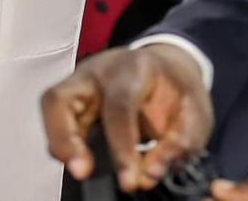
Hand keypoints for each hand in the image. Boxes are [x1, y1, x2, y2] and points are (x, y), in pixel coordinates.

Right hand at [41, 44, 213, 193]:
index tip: (130, 181)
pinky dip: (63, 142)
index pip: (119, 105)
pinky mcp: (72, 95)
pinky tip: (77, 161)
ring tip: (78, 170)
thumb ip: (179, 143)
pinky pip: (56, 117)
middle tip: (81, 171)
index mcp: (133, 68)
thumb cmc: (179, 90)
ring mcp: (78, 81)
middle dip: (65, 136)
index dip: (122, 145)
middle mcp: (95, 71)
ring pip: (51, 105)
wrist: (164, 66)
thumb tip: (148, 174)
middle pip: (62, 96)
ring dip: (59, 142)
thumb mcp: (196, 113)